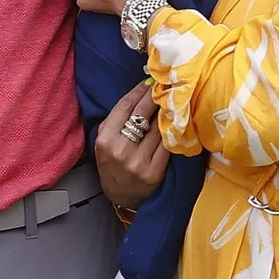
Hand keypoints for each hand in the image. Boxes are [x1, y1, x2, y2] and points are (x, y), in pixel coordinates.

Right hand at [95, 82, 168, 208]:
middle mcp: (121, 150)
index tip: (149, 81)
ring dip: (165, 112)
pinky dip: (171, 131)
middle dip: (154, 96)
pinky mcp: (154, 172)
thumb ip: (115, 120)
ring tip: (171, 100)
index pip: (124, 107)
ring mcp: (138, 162)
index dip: (139, 91)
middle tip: (164, 84)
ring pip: (158, 127)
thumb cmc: (112, 164)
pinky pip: (167, 144)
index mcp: (105, 140)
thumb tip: (139, 93)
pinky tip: (175, 121)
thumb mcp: (103, 142)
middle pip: (142, 113)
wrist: (121, 197)